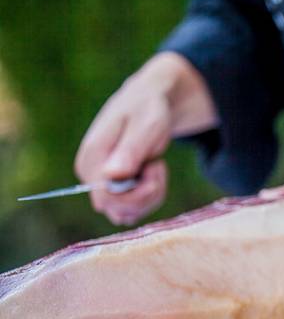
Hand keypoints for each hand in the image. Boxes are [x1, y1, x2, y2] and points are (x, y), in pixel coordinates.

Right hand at [74, 52, 216, 224]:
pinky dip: (150, 198)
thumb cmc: (147, 110)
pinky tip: (153, 175)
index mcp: (91, 159)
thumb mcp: (145, 126)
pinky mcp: (114, 190)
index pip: (106, 198)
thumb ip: (130, 150)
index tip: (155, 169)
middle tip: (157, 165)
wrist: (148, 103)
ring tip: (154, 166)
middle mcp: (91, 176)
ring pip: (126, 214)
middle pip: (116, 210)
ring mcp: (101, 185)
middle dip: (146, 194)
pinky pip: (133, 210)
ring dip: (150, 196)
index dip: (137, 194)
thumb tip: (111, 175)